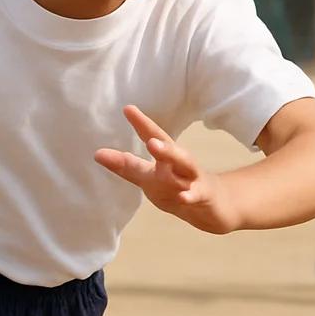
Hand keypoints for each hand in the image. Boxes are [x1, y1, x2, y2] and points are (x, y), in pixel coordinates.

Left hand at [94, 105, 240, 233]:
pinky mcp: (204, 196)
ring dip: (171, 157)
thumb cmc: (179, 186)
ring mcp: (194, 180)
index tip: (127, 108)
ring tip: (154, 147)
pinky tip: (182, 197)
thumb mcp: (150, 177)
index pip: (154, 137)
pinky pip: (195, 195)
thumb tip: (97, 154)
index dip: (142, 124)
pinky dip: (189, 196)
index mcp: (168, 158)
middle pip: (171, 150)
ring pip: (185, 167)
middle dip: (159, 142)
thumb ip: (127, 166)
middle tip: (147, 136)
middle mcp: (181, 164)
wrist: (216, 207)